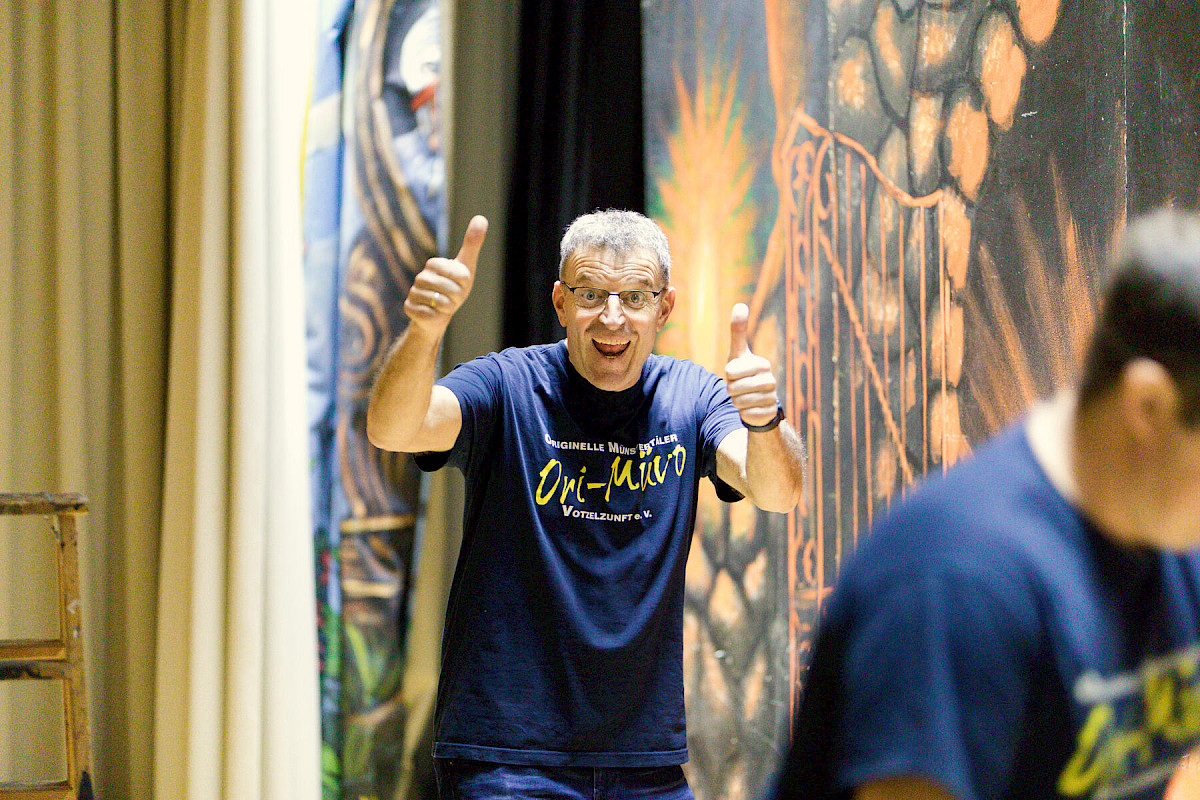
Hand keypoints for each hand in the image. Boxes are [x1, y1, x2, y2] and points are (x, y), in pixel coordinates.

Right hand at [404, 215, 487, 334]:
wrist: (440, 314)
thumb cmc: (455, 288)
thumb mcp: (466, 267)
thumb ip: (472, 243)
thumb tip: (481, 217)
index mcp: (433, 264)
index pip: (458, 274)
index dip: (464, 282)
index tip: (461, 283)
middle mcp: (420, 277)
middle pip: (450, 289)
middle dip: (457, 296)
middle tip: (453, 297)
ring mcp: (413, 292)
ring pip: (439, 302)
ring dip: (447, 307)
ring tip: (444, 305)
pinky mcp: (409, 308)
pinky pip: (429, 314)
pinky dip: (437, 317)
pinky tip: (434, 313)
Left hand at [725, 303, 779, 426]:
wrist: (757, 401)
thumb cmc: (744, 373)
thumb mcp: (738, 353)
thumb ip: (738, 331)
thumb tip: (740, 304)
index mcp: (763, 364)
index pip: (731, 371)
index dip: (729, 375)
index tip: (736, 374)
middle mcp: (770, 380)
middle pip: (734, 387)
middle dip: (731, 389)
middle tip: (739, 387)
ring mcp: (771, 398)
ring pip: (738, 401)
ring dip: (736, 401)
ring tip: (744, 396)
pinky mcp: (768, 413)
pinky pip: (745, 413)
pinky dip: (743, 412)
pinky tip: (750, 408)